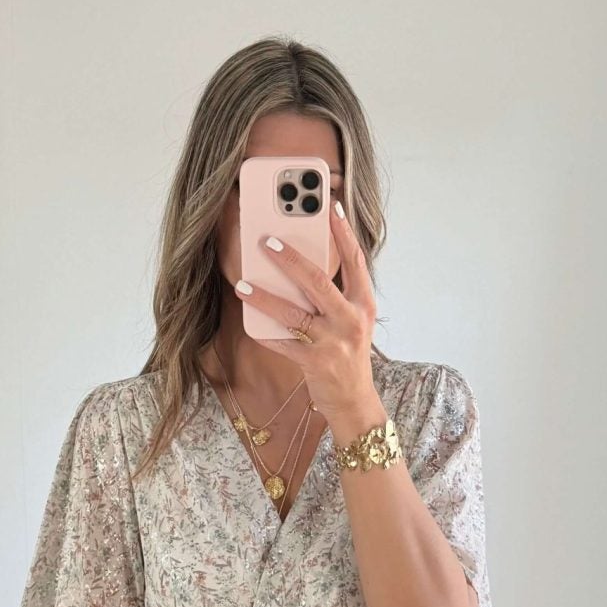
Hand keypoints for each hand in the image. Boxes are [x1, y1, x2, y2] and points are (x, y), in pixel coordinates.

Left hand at [237, 204, 377, 422]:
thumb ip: (337, 293)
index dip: (343, 232)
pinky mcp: (315, 363)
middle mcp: (351, 320)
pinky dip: (265, 332)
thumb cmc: (348, 353)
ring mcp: (333, 343)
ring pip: (294, 314)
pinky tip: (249, 320)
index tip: (331, 206)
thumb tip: (302, 264)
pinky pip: (283, 343)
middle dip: (290, 259)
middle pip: (318, 282)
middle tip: (266, 241)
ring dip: (265, 297)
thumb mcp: (353, 319)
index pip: (355, 260)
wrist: (354, 400)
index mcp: (364, 304)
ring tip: (242, 284)